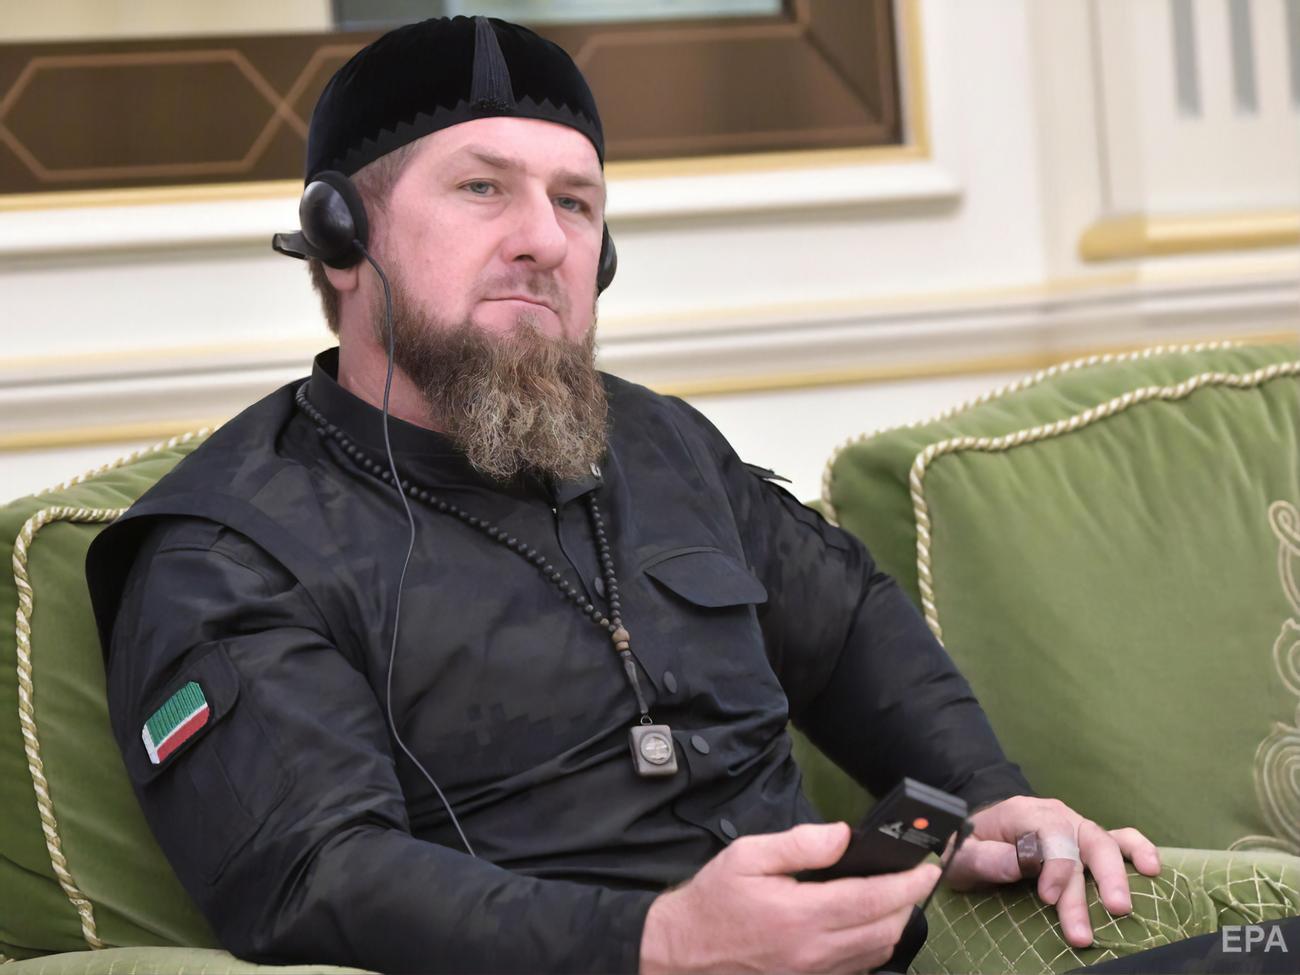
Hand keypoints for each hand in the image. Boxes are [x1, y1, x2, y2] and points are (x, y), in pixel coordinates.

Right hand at [639, 822, 939, 974]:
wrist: (682, 953)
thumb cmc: (713, 900)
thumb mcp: (746, 855)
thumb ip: (799, 843)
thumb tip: (845, 835)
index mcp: (801, 914)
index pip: (874, 899)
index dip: (908, 883)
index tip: (927, 866)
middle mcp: (815, 951)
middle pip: (885, 929)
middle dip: (909, 902)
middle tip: (915, 877)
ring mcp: (814, 974)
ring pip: (877, 952)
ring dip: (895, 924)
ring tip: (897, 897)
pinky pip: (857, 968)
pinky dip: (875, 946)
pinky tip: (870, 925)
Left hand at [942, 795, 1160, 947]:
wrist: (975, 835)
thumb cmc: (970, 846)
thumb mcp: (961, 853)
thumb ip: (984, 857)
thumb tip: (1018, 863)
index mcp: (1022, 813)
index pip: (1050, 833)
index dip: (1056, 866)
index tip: (1049, 898)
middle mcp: (1054, 816)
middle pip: (1083, 841)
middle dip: (1099, 878)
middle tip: (1111, 912)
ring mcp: (1073, 826)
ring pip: (1104, 842)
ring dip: (1118, 873)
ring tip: (1127, 904)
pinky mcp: (1085, 841)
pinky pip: (1118, 838)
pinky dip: (1137, 850)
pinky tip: (1153, 870)